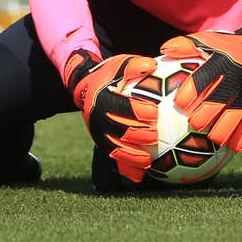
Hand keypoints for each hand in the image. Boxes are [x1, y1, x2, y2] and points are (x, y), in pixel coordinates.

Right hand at [64, 49, 157, 182]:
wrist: (87, 87)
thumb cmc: (111, 74)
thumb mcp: (120, 64)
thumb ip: (135, 65)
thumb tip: (153, 65)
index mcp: (101, 97)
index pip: (118, 105)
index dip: (135, 110)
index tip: (154, 114)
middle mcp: (96, 118)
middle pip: (116, 130)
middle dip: (136, 135)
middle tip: (155, 137)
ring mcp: (97, 133)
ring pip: (113, 149)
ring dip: (131, 157)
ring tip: (149, 161)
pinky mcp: (101, 143)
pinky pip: (113, 159)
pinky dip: (126, 169)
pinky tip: (140, 177)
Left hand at [160, 7, 241, 152]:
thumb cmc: (221, 47)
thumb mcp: (204, 40)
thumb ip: (183, 46)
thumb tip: (163, 51)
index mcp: (221, 61)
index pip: (204, 77)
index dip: (191, 91)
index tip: (179, 104)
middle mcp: (236, 77)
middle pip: (220, 98)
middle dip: (207, 114)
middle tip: (193, 124)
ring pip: (237, 114)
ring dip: (225, 129)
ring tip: (212, 140)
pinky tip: (232, 148)